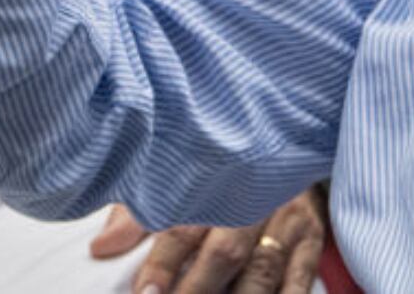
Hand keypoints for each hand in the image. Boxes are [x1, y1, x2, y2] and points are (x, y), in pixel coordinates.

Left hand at [97, 185, 327, 293]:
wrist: (287, 135)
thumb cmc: (221, 169)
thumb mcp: (177, 180)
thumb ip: (139, 213)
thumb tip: (101, 247)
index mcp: (213, 178)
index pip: (184, 225)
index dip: (161, 264)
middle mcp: (251, 196)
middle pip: (224, 251)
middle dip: (197, 290)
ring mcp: (286, 219)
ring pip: (262, 272)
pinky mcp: (312, 239)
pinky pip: (300, 279)